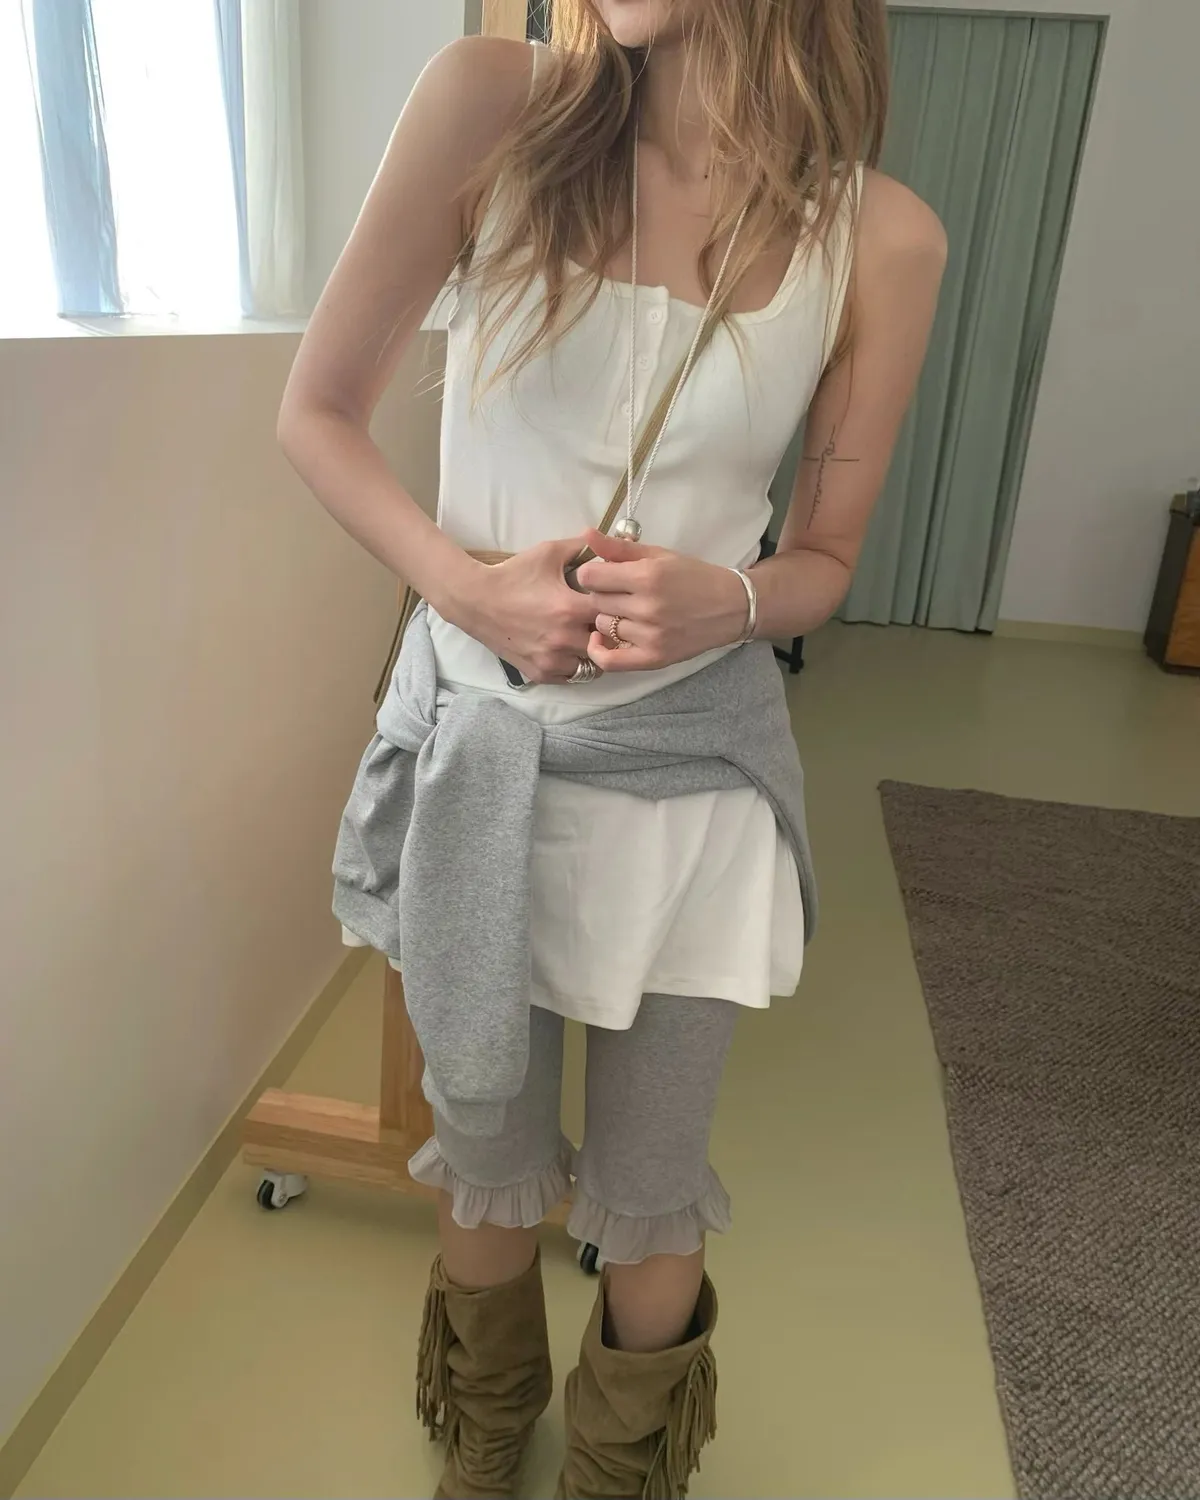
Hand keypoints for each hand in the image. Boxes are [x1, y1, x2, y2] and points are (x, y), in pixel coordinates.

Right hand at [452, 537, 601, 684]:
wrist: (476, 600)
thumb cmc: (514, 574)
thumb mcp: (548, 552)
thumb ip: (582, 547)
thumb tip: (610, 542)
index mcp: (570, 608)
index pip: (614, 613)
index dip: (619, 607)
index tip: (616, 602)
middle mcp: (564, 638)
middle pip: (606, 642)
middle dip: (609, 632)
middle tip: (604, 621)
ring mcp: (552, 659)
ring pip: (592, 664)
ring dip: (594, 651)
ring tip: (587, 636)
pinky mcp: (540, 673)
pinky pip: (572, 676)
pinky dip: (575, 665)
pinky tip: (570, 649)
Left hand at [573, 529, 750, 673]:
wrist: (732, 607)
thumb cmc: (695, 576)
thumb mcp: (659, 555)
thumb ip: (619, 548)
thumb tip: (586, 534)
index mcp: (648, 576)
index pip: (590, 577)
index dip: (593, 573)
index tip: (604, 575)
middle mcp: (647, 607)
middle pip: (595, 601)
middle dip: (603, 594)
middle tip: (620, 593)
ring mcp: (650, 636)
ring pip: (602, 626)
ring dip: (609, 618)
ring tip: (628, 612)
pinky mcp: (654, 658)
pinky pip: (610, 660)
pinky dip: (600, 651)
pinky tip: (602, 640)